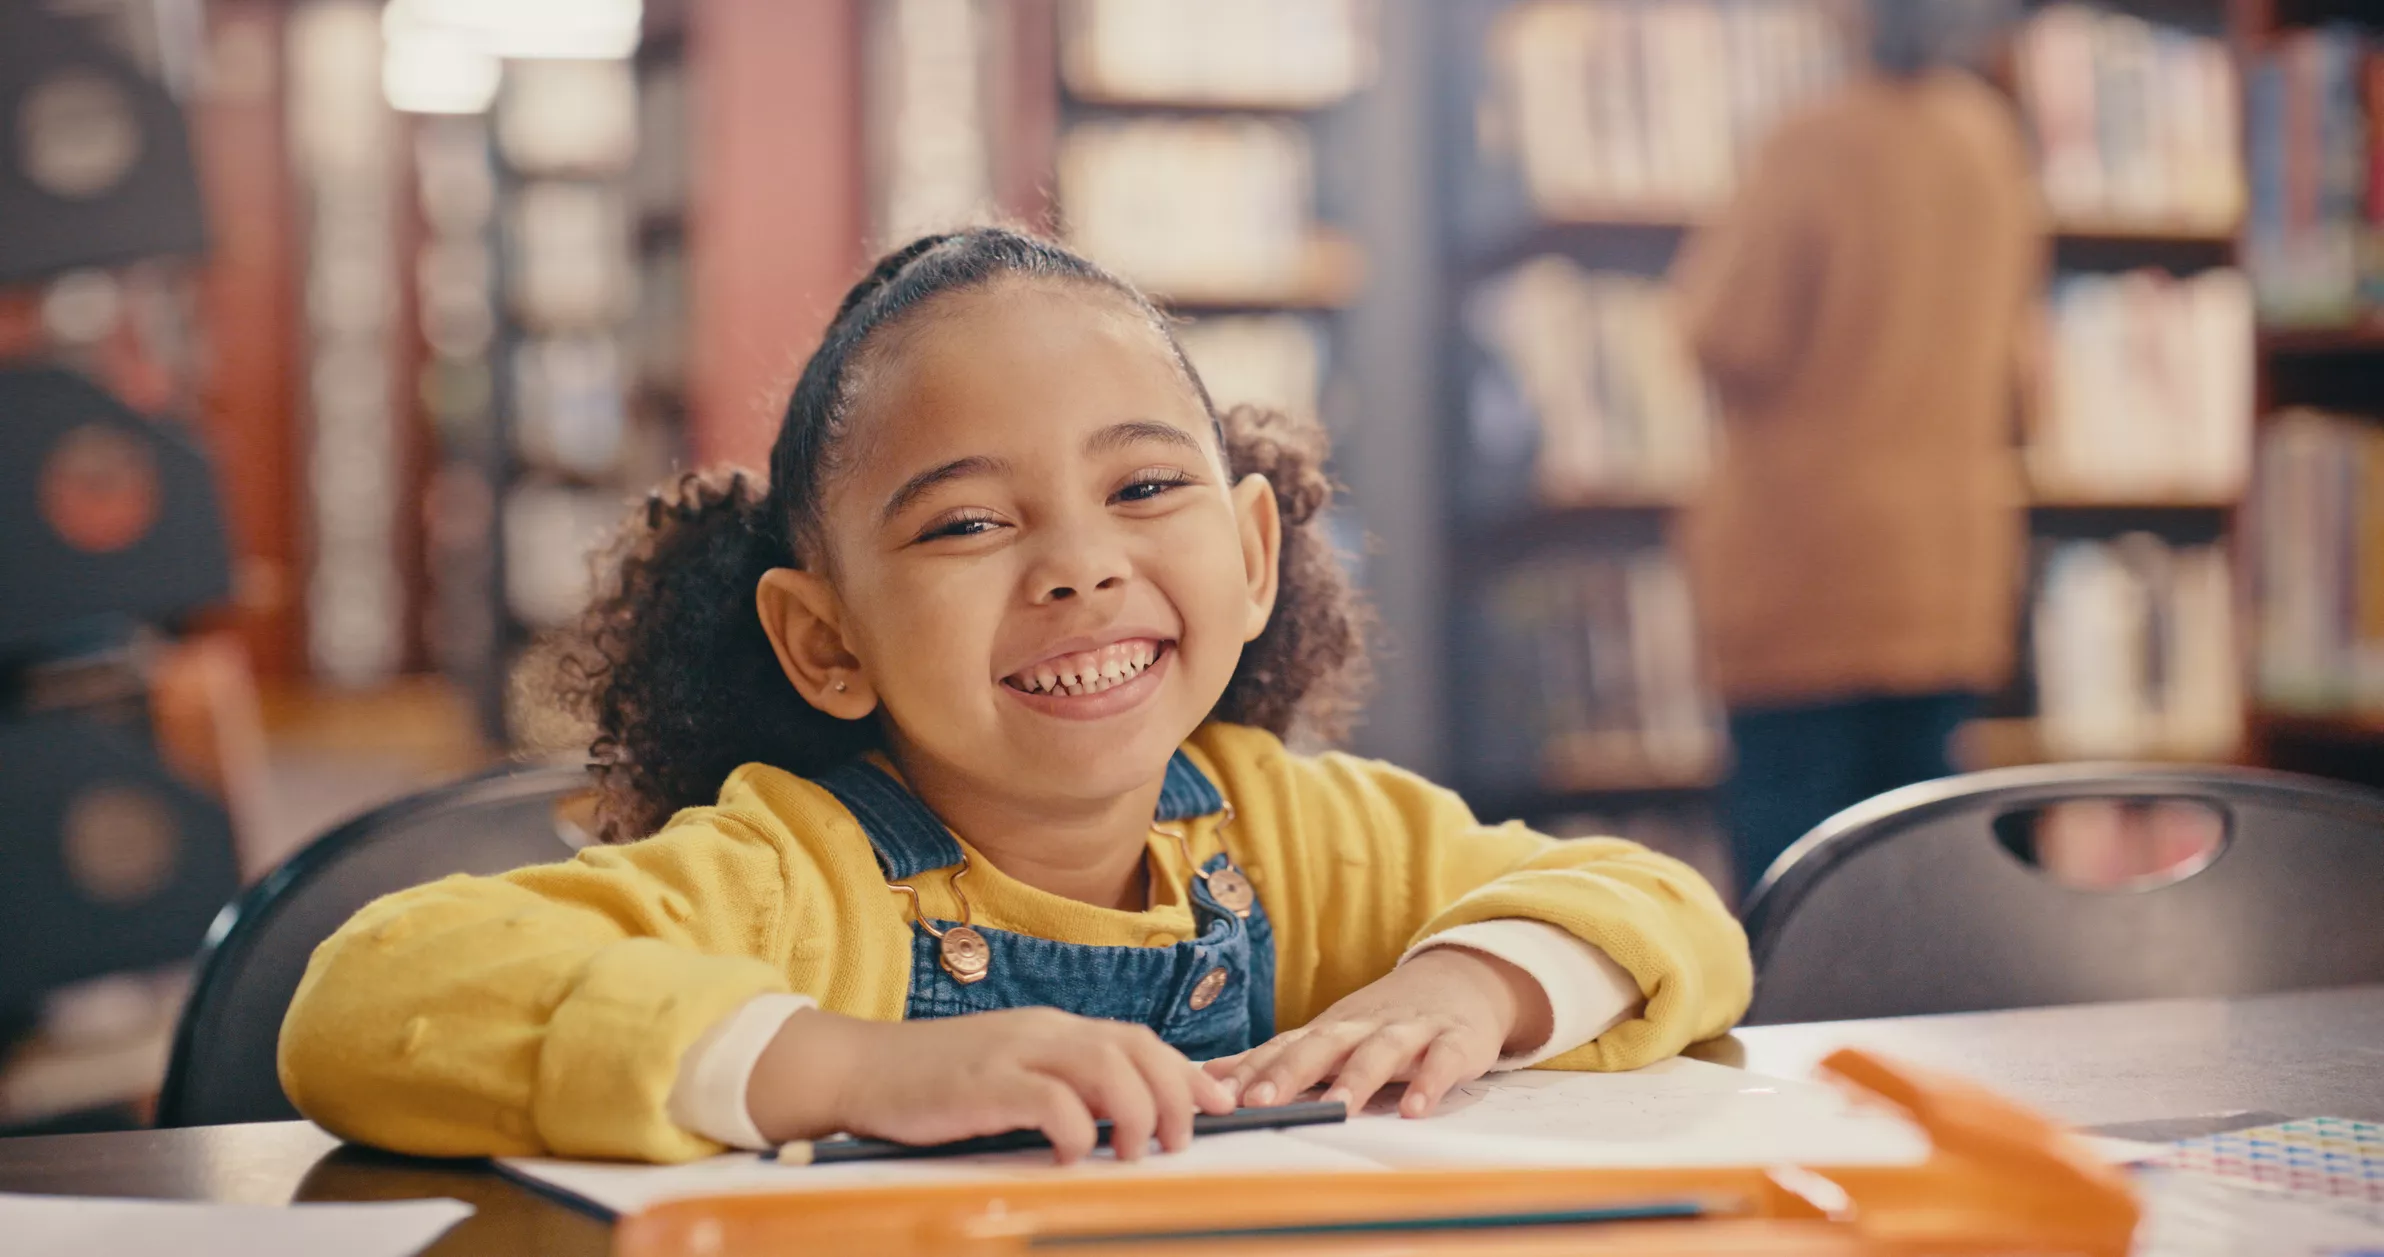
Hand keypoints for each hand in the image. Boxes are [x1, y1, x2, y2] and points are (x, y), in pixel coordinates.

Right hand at [746, 1007, 1236, 1162]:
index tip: (1220, 1103)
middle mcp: (1041, 1031)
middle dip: (1174, 1091)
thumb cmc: (935, 1084)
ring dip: (1134, 1110)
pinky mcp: (981, 1084)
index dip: (1187, 1070)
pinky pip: (1048, 1099)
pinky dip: (1074, 1129)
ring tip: (1135, 1152)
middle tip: (1180, 1140)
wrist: (859, 1069)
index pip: (1138, 1038)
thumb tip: (1115, 1119)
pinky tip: (1072, 1156)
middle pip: (1134, 1047)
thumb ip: (1060, 1086)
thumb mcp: (1008, 1074)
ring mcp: (1011, 1052)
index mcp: (1052, 1029)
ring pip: (1104, 1065)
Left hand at [1206, 947, 1551, 1118]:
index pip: (1282, 1048)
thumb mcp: (1329, 1034)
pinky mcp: (1455, 1041)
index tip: (1215, 1098)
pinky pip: (1441, 1061)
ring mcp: (1410, 1031)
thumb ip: (1274, 1058)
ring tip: (1337, 1108)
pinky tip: (1415, 1109)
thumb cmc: (1383, 1020)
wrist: (1461, 979)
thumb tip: (1209, 1075)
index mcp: (1329, 1029)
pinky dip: (1429, 1083)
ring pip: (1380, 1051)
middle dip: (1289, 1072)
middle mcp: (1363, 1026)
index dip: (1249, 1072)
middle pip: (1322, 1045)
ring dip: (1357, 1078)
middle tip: (1259, 1101)